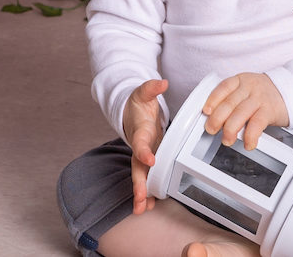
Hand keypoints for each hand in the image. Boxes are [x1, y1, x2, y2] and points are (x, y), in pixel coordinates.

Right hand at [122, 78, 168, 214]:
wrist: (131, 111)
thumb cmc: (138, 103)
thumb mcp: (143, 92)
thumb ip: (151, 87)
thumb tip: (162, 82)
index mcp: (140, 131)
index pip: (140, 143)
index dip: (144, 152)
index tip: (150, 160)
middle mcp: (140, 146)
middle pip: (137, 167)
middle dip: (139, 184)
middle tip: (140, 200)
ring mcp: (143, 154)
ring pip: (140, 176)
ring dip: (141, 193)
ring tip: (143, 209)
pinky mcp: (149, 159)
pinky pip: (147, 177)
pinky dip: (147, 191)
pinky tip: (150, 204)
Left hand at [202, 73, 288, 149]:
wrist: (290, 91)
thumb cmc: (263, 94)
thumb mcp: (246, 90)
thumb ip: (231, 100)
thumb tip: (213, 118)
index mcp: (240, 80)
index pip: (224, 87)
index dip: (213, 99)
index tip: (206, 111)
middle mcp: (249, 87)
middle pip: (230, 102)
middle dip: (217, 118)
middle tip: (211, 129)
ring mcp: (260, 98)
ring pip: (241, 113)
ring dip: (230, 129)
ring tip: (227, 140)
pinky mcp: (270, 110)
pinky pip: (257, 123)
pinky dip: (250, 135)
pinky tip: (248, 143)